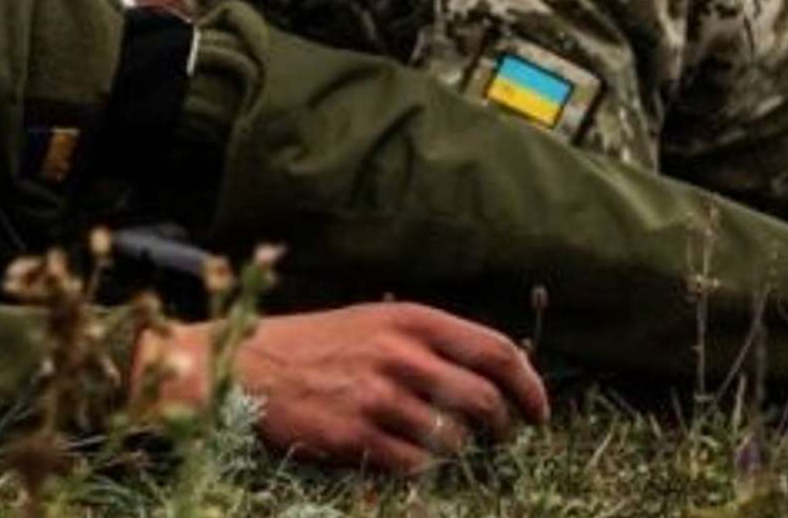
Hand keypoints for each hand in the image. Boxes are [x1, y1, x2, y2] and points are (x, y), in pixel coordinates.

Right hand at [133, 302, 547, 472]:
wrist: (249, 366)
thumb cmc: (318, 344)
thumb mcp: (374, 321)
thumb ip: (429, 341)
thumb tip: (495, 373)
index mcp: (409, 319)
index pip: (497, 350)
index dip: (529, 386)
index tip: (538, 411)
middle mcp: (400, 354)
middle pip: (486, 400)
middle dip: (503, 427)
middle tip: (499, 437)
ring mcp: (378, 397)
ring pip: (455, 441)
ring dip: (457, 451)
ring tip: (441, 445)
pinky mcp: (356, 437)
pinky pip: (415, 467)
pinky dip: (419, 469)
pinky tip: (401, 455)